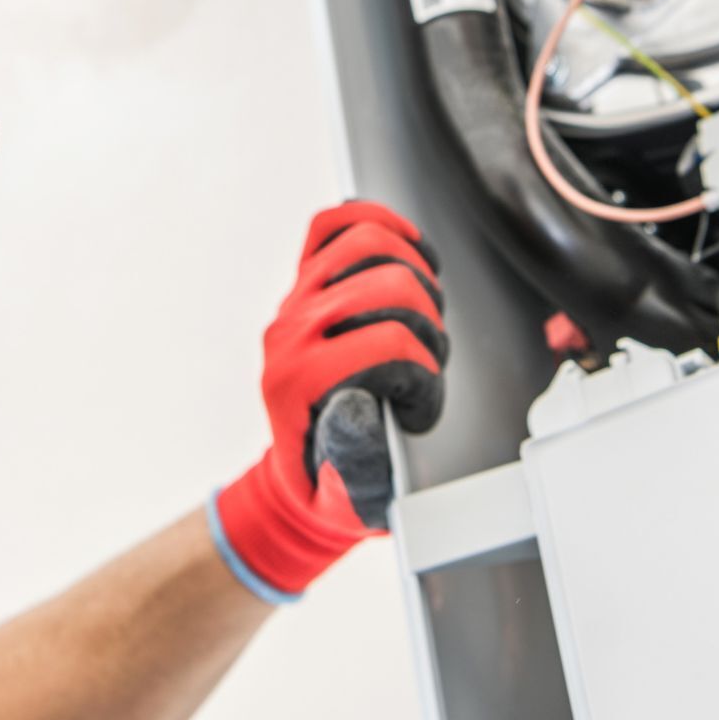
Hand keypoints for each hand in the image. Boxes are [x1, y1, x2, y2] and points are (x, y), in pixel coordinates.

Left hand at [210, 200, 447, 601]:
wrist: (301, 471)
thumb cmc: (333, 484)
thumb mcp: (350, 496)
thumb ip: (356, 461)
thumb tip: (360, 401)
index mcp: (296, 383)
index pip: (389, 345)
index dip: (424, 377)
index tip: (417, 410)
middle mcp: (289, 332)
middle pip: (391, 286)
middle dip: (429, 325)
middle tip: (426, 363)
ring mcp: (295, 299)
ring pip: (369, 243)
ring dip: (416, 275)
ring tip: (423, 315)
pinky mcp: (306, 280)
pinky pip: (335, 224)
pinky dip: (379, 223)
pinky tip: (408, 249)